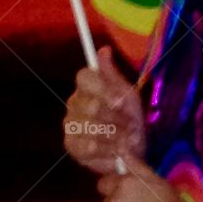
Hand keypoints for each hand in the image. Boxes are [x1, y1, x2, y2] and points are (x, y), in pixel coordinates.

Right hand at [64, 46, 145, 173]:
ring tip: (128, 141)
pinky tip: (117, 152)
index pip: (85, 77)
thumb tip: (104, 49)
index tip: (121, 102)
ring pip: (92, 128)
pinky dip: (109, 151)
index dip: (104, 89)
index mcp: (87, 86)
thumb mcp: (128, 95)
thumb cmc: (129, 119)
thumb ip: (113, 75)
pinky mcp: (71, 146)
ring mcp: (70, 124)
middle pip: (91, 105)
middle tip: (132, 127)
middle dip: (117, 119)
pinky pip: (89, 147)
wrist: (131, 150)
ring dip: (117, 137)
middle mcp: (74, 103)